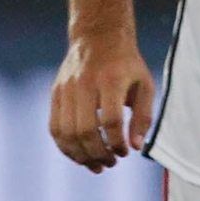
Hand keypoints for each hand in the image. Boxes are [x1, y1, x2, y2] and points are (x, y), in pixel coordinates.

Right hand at [49, 33, 155, 172]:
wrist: (98, 36)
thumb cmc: (126, 65)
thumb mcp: (145, 85)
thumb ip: (143, 116)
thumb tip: (135, 146)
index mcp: (111, 79)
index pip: (110, 119)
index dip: (117, 141)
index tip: (125, 152)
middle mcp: (85, 83)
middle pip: (85, 129)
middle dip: (98, 153)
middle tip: (110, 162)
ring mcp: (66, 88)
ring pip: (66, 132)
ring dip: (80, 155)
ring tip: (96, 164)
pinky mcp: (55, 93)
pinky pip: (54, 127)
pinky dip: (65, 146)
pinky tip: (79, 155)